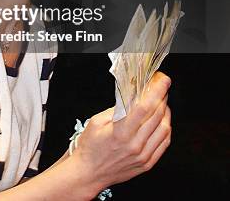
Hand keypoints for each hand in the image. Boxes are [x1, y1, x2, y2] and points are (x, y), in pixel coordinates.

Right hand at [72, 71, 171, 191]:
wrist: (88, 173)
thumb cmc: (90, 147)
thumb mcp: (96, 121)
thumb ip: (117, 109)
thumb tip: (132, 96)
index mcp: (121, 132)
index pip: (145, 107)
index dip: (156, 91)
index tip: (163, 81)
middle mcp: (135, 145)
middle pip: (157, 115)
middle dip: (162, 97)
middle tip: (161, 87)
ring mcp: (143, 155)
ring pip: (164, 128)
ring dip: (165, 112)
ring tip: (161, 102)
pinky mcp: (147, 163)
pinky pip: (164, 143)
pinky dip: (166, 128)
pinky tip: (161, 121)